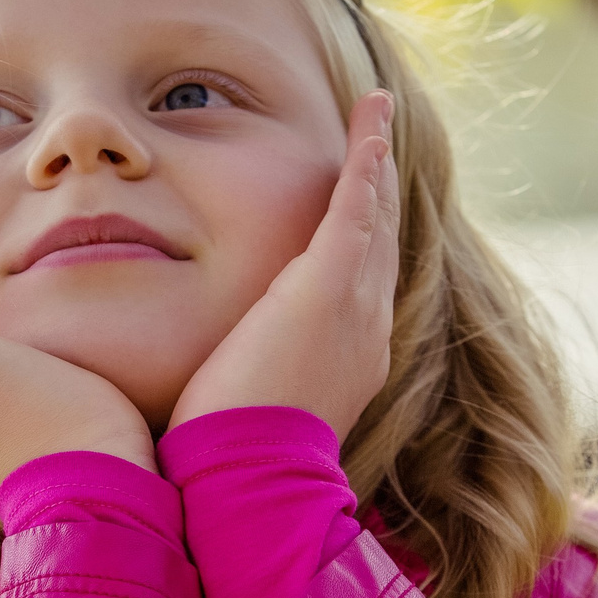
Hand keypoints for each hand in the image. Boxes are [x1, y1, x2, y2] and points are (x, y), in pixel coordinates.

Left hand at [168, 90, 399, 440]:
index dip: (363, 236)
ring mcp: (353, 306)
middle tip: (377, 141)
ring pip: (373, 216)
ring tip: (374, 113)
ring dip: (375, 160)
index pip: (360, 280)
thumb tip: (217, 388)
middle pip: (379, 240)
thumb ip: (250, 381)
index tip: (359, 206)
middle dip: (380, 188)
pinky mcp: (328, 287)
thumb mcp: (251, 410)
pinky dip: (364, 163)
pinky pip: (356, 210)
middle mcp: (366, 327)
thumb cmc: (235, 460)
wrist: (249, 484)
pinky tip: (368, 123)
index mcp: (349, 355)